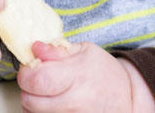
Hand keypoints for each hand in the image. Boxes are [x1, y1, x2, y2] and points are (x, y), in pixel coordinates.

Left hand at [17, 41, 154, 112]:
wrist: (126, 100)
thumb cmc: (104, 74)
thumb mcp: (85, 52)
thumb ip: (57, 50)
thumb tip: (35, 48)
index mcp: (77, 77)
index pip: (37, 79)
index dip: (27, 72)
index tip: (33, 67)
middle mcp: (74, 103)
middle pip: (30, 100)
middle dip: (28, 88)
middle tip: (39, 79)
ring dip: (33, 101)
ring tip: (48, 91)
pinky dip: (41, 111)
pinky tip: (52, 103)